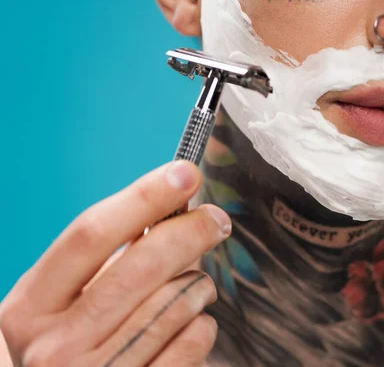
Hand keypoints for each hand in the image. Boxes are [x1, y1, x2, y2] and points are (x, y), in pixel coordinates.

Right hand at [0, 161, 230, 366]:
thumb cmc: (70, 343)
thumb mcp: (63, 302)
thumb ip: (108, 260)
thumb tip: (173, 208)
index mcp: (31, 307)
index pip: (91, 234)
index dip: (144, 197)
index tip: (184, 173)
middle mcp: (56, 345)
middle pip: (142, 265)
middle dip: (191, 231)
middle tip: (216, 219)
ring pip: (178, 302)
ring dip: (199, 285)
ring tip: (194, 287)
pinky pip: (194, 340)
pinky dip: (202, 324)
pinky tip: (189, 324)